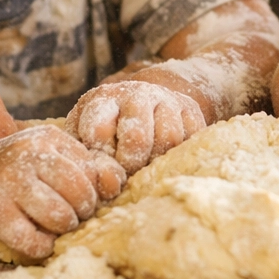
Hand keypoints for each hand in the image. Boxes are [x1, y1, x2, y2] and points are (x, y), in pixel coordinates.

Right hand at [0, 125, 125, 259]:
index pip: (91, 170)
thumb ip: (86, 166)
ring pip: (60, 216)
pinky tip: (40, 241)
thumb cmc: (19, 169)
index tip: (84, 200)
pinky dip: (42, 246)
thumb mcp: (51, 155)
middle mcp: (27, 154)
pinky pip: (32, 239)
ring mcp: (8, 182)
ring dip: (64, 229)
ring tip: (57, 227)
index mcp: (47, 137)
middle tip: (72, 216)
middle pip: (80, 193)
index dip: (95, 192)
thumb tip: (116, 186)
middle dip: (83, 212)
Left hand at [64, 80, 205, 172]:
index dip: (101, 158)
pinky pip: (191, 137)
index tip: (103, 165)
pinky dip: (179, 153)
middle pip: (137, 136)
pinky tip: (165, 154)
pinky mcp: (190, 108)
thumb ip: (91, 162)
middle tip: (127, 170)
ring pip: (169, 138)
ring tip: (146, 164)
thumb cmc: (108, 130)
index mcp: (104, 99)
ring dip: (157, 160)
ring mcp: (166, 98)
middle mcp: (137, 93)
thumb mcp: (88, 138)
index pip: (98, 131)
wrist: (144, 100)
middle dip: (131, 163)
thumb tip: (110, 185)